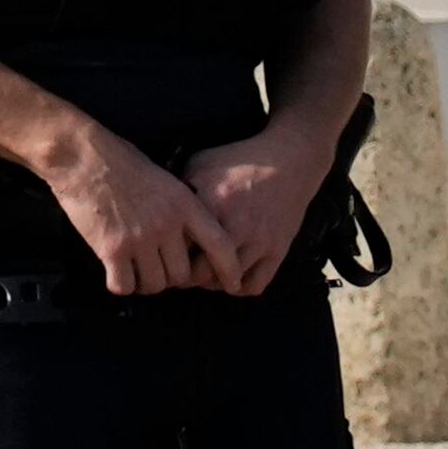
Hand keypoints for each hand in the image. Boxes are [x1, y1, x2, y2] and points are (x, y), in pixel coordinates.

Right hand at [47, 121, 236, 298]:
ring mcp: (139, 238)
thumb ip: (180, 208)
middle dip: (171, 278)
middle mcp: (166, 224)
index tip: (232, 283)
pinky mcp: (111, 249)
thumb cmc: (120, 161)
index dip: (229, 269)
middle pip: (182, 274)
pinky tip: (115, 273)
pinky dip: (121, 285)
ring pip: (154, 284)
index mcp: (184, 204)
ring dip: (145, 283)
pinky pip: (124, 285)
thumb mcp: (164, 179)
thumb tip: (189, 237)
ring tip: (135, 271)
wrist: (82, 158)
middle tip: (158, 269)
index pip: (219, 244)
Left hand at [181, 123, 329, 299]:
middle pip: (200, 272)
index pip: (180, 244)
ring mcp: (260, 241)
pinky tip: (231, 277)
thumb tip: (158, 209)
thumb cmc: (240, 161)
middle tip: (180, 273)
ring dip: (211, 283)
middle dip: (186, 277)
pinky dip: (240, 287)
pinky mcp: (278, 251)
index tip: (164, 255)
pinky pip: (255, 285)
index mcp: (213, 203)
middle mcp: (237, 225)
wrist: (289, 161)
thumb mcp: (203, 164)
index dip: (168, 254)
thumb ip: (180, 187)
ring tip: (204, 275)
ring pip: (227, 282)